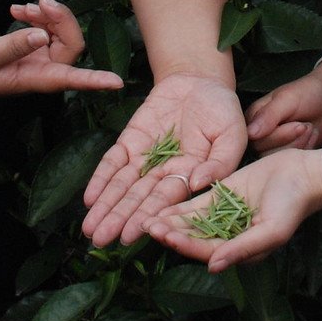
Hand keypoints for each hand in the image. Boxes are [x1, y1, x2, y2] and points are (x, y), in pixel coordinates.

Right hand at [0, 0, 123, 98]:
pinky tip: (18, 9)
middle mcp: (40, 70)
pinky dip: (36, 15)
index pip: (70, 79)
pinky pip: (46, 28)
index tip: (116, 83)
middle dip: (61, 19)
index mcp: (32, 79)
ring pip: (60, 32)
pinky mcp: (28, 48)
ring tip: (23, 6)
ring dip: (47, 14)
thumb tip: (41, 36)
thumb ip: (13, 46)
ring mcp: (35, 58)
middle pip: (71, 44)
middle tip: (39, 1)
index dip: (94, 80)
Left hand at [82, 72, 245, 245]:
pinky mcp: (130, 141)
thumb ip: (220, 162)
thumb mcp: (232, 134)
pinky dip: (100, 178)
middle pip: (138, 199)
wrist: (199, 80)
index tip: (131, 235)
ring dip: (105, 207)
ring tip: (89, 229)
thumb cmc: (222, 110)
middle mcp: (165, 172)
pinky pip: (112, 162)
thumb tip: (198, 184)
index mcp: (191, 176)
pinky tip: (90, 198)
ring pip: (122, 186)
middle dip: (118, 219)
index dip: (148, 217)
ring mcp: (145, 158)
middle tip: (99, 240)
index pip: (166, 201)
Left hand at [149, 147, 321, 271]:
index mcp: (240, 251)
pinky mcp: (222, 196)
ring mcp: (223, 216)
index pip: (206, 250)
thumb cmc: (292, 206)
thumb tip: (213, 267)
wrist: (303, 174)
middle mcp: (228, 236)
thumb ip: (242, 248)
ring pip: (191, 222)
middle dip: (171, 234)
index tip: (166, 237)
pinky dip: (179, 207)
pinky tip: (160, 207)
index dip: (185, 245)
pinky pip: (196, 205)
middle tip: (147, 227)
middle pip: (194, 238)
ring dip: (170, 222)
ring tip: (146, 219)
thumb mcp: (271, 230)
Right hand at [245, 59, 321, 153]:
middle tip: (306, 125)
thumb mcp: (288, 99)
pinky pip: (292, 164)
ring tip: (310, 128)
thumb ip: (268, 115)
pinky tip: (312, 136)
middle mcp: (259, 135)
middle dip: (292, 139)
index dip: (278, 135)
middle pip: (266, 152)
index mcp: (253, 119)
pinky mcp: (287, 156)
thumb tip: (250, 133)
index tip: (298, 124)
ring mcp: (273, 147)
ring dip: (300, 144)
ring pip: (279, 160)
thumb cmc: (307, 94)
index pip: (255, 139)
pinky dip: (306, 150)